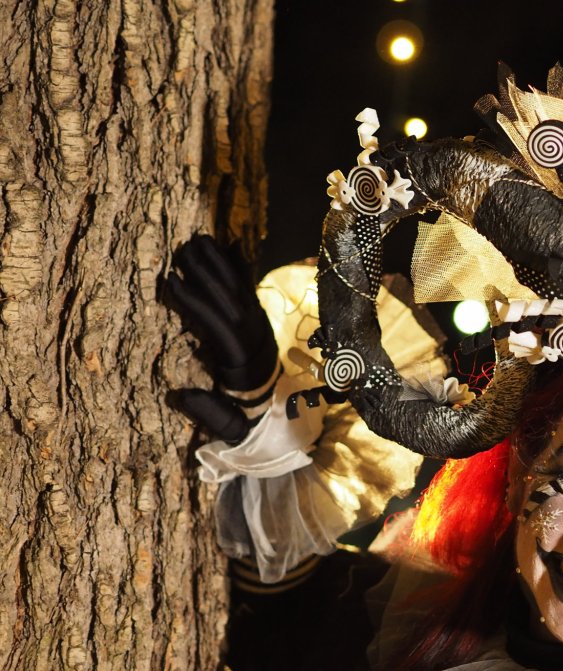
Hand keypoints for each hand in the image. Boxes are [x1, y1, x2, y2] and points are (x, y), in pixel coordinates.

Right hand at [167, 234, 279, 441]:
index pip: (222, 328)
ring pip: (242, 291)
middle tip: (183, 249)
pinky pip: (250, 290)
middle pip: (234, 302)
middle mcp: (259, 341)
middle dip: (209, 274)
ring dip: (221, 264)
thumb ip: (210, 414)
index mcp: (248, 365)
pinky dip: (239, 268)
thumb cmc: (248, 424)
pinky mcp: (263, 322)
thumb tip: (181, 396)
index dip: (197, 305)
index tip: (172, 283)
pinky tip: (228, 246)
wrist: (281, 417)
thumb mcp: (232, 429)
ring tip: (198, 240)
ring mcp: (263, 328)